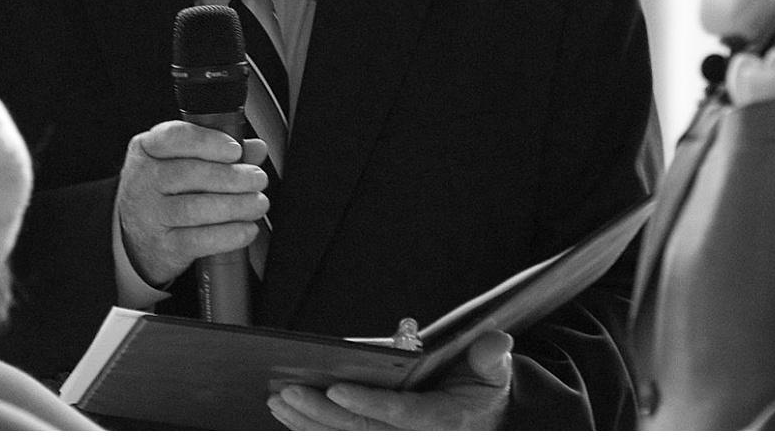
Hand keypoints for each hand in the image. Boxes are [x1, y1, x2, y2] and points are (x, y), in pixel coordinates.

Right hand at [116, 120, 268, 287]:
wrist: (136, 238)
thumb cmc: (165, 192)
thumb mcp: (181, 163)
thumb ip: (220, 152)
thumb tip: (256, 148)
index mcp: (147, 149)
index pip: (173, 137)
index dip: (207, 142)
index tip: (235, 150)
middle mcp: (143, 180)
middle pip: (188, 174)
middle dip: (231, 176)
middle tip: (258, 179)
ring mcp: (150, 215)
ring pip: (194, 209)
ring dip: (235, 206)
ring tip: (258, 203)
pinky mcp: (163, 246)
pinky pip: (198, 241)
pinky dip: (228, 235)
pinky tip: (247, 229)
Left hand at [267, 330, 512, 430]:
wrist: (484, 424)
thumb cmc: (481, 392)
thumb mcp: (493, 374)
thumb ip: (490, 358)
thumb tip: (497, 342)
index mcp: (444, 423)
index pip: (402, 416)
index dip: (367, 404)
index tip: (336, 388)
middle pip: (362, 432)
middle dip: (320, 414)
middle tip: (288, 390)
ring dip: (307, 425)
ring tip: (277, 400)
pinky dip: (312, 432)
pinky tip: (286, 417)